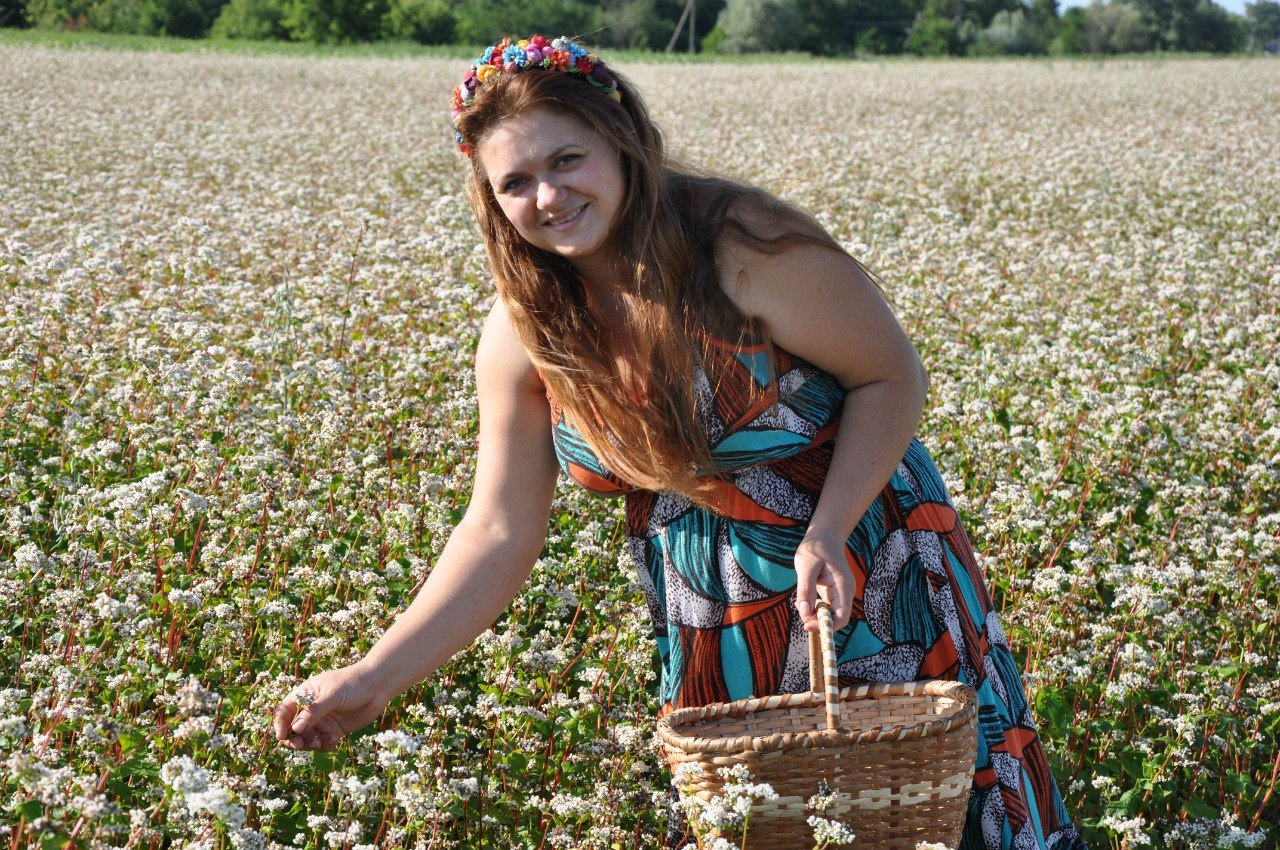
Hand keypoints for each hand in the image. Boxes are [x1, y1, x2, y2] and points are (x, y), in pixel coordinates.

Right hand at [272, 663, 389, 751]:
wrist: (378, 686)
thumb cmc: (353, 683)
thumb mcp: (331, 695)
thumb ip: (314, 712)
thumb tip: (295, 729)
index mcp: (305, 695)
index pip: (284, 711)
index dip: (279, 724)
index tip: (282, 736)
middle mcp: (312, 709)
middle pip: (293, 729)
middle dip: (294, 739)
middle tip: (302, 744)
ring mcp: (323, 720)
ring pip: (308, 739)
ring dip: (310, 745)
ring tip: (320, 743)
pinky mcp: (335, 730)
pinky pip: (324, 743)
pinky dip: (326, 745)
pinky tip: (336, 741)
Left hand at [794, 531, 854, 633]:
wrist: (824, 535)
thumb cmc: (816, 547)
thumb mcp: (806, 566)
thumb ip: (805, 589)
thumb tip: (805, 612)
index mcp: (843, 586)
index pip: (841, 617)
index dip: (826, 626)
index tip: (807, 625)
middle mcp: (844, 593)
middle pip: (834, 619)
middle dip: (817, 621)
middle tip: (800, 610)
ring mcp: (839, 594)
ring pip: (828, 615)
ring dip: (813, 615)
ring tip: (800, 600)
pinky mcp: (831, 593)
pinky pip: (823, 608)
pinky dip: (812, 608)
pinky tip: (804, 598)